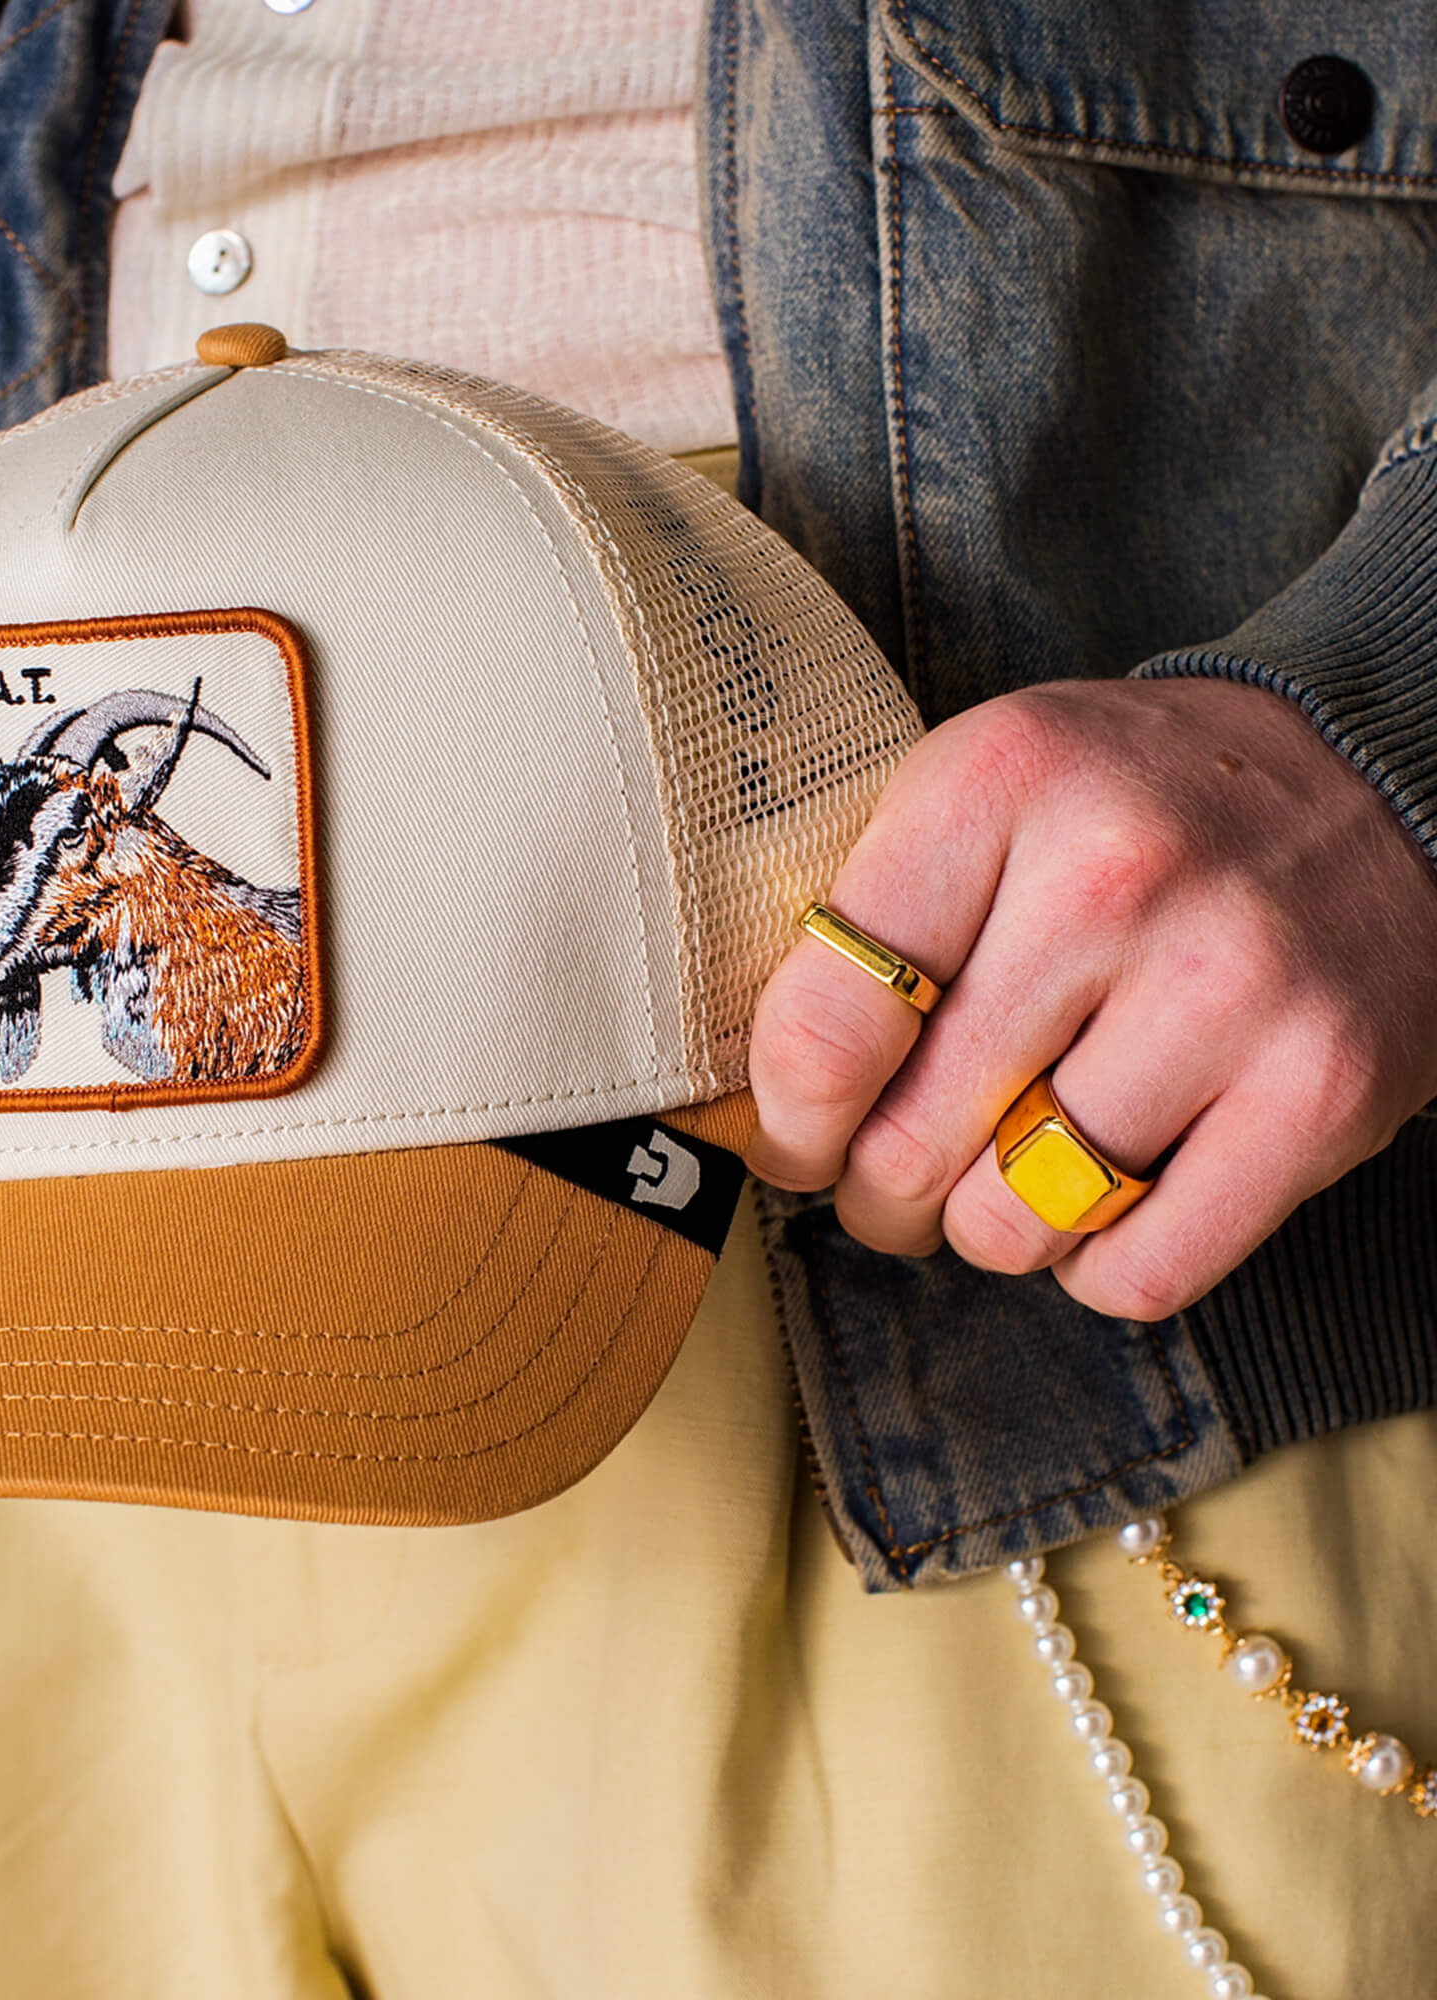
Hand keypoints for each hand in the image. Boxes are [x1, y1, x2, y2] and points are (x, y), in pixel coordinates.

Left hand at [746, 677, 1436, 1319]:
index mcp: (996, 784)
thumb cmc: (1127, 808)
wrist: (1371, 774)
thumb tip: (758, 1105)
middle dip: (877, 1193)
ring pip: (1016, 1223)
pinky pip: (1141, 1275)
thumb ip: (867, 921)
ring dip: (988, 1228)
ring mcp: (1229, 988)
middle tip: (892, 1178)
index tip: (799, 1140)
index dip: (789, 1123)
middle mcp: (1112, 878)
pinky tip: (1101, 1198)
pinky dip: (1097, 1267)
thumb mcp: (982, 792)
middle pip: (910, 1142)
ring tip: (1007, 1169)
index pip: (822, 1026)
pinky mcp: (1326, 1089)